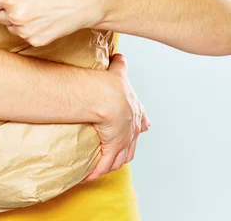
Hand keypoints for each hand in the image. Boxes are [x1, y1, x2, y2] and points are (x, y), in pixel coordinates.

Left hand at [0, 0, 99, 46]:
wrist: (87, 0)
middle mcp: (15, 18)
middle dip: (7, 6)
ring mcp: (26, 32)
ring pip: (11, 26)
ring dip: (17, 18)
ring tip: (36, 5)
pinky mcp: (37, 41)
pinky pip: (25, 35)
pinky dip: (31, 28)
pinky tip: (43, 16)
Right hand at [81, 53, 149, 182]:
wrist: (107, 97)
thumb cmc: (112, 84)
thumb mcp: (119, 72)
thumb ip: (120, 64)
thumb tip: (119, 55)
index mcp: (135, 110)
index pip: (142, 121)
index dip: (140, 125)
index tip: (141, 128)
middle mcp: (132, 128)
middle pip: (133, 144)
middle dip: (127, 149)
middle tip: (120, 152)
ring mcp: (123, 140)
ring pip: (121, 157)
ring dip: (114, 163)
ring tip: (104, 166)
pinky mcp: (111, 149)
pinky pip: (104, 164)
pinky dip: (97, 171)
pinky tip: (88, 176)